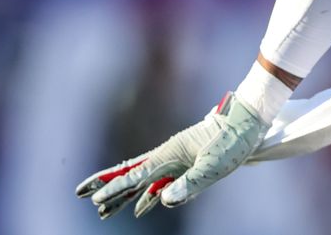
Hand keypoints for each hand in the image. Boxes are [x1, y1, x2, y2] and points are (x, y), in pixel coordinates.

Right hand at [75, 93, 268, 218]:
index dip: (116, 190)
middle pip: (132, 174)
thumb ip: (191, 183)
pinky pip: (162, 183)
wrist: (250, 120)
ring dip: (124, 195)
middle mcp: (169, 156)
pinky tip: (143, 209)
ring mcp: (177, 159)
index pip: (136, 176)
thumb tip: (164, 201)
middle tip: (81, 195)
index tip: (96, 201)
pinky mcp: (188, 163)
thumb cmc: (235, 139)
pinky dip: (148, 195)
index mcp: (171, 154)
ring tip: (103, 211)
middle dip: (108, 186)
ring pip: (144, 180)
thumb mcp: (216, 164)